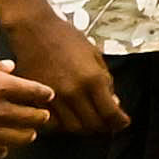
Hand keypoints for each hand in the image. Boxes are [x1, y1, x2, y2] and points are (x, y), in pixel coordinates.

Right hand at [0, 56, 52, 156]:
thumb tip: (11, 67)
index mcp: (1, 86)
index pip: (34, 92)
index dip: (45, 94)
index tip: (49, 96)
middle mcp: (0, 110)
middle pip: (32, 117)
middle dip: (41, 116)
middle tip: (44, 116)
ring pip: (19, 138)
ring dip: (28, 135)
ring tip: (31, 133)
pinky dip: (3, 150)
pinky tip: (4, 147)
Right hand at [1, 3, 126, 140]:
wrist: (35, 30)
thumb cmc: (66, 38)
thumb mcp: (95, 55)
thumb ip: (106, 81)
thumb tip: (114, 102)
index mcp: (92, 79)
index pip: (110, 113)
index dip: (119, 122)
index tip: (122, 123)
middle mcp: (73, 92)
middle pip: (92, 125)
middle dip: (104, 127)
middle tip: (108, 124)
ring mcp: (54, 98)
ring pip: (72, 128)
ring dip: (84, 128)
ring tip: (89, 121)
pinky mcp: (37, 100)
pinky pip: (52, 123)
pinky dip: (63, 125)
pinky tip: (68, 117)